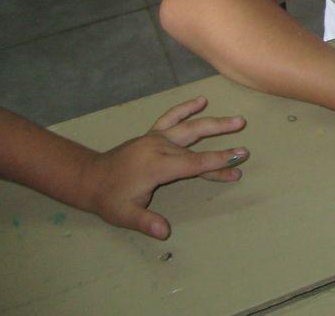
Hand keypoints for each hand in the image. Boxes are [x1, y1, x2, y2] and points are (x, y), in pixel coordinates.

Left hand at [81, 97, 247, 239]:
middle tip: (245, 148)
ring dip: (214, 124)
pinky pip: (171, 117)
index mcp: (156, 166)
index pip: (194, 164)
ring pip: (190, 128)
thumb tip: (164, 232)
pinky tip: (201, 101)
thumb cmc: (110, 199)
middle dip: (223, 146)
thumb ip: (146, 222)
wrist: (89, 178)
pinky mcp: (152, 134)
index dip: (218, 163)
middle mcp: (159, 148)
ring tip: (237, 121)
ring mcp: (156, 138)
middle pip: (197, 147)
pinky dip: (185, 108)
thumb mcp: (125, 215)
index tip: (239, 160)